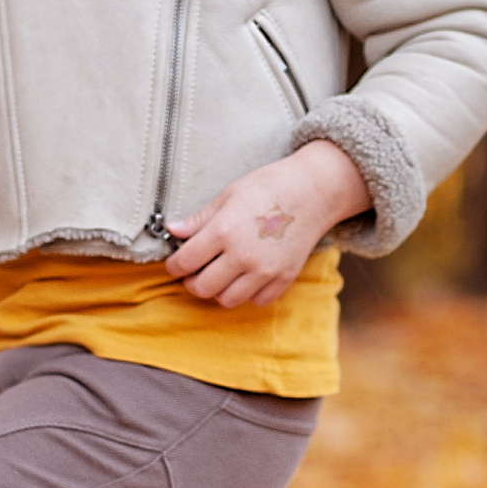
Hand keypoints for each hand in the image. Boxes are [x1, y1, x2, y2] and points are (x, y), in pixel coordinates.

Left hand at [164, 140, 370, 306]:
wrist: (313, 191)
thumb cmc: (268, 187)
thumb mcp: (228, 195)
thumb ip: (199, 219)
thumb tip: (173, 230)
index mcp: (224, 231)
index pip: (184, 262)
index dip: (173, 265)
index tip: (175, 263)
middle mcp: (243, 255)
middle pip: (203, 288)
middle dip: (192, 282)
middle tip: (195, 271)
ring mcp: (265, 270)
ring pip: (227, 300)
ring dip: (218, 290)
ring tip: (220, 275)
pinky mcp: (284, 278)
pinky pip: (257, 300)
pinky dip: (248, 293)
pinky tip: (246, 276)